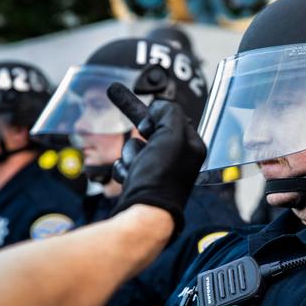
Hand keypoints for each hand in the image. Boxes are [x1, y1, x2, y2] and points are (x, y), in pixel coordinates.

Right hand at [108, 83, 205, 232]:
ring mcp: (159, 171)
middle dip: (136, 123)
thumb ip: (168, 112)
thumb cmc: (161, 175)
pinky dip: (125, 169)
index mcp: (192, 146)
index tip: (142, 101)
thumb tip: (158, 108)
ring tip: (137, 167)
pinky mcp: (142, 183)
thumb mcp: (172, 134)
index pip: (173, 118)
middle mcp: (178, 159)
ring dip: (131, 153)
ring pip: (135, 147)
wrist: (144, 213)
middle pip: (151, 130)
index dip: (156, 114)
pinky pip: (126, 164)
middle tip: (114, 91)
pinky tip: (130, 178)